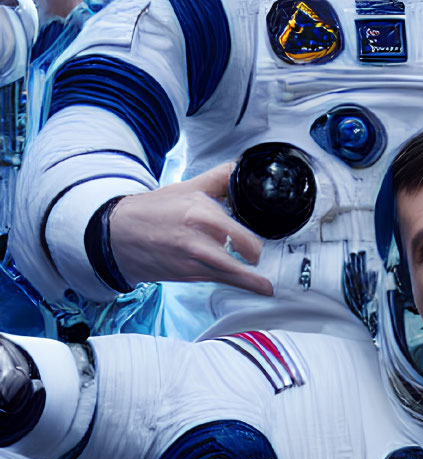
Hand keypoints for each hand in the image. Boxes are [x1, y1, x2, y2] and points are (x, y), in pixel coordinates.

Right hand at [108, 163, 272, 293]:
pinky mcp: (189, 275)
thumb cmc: (153, 210)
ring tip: (267, 287)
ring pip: (234, 272)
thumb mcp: (187, 187)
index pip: (240, 223)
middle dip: (256, 254)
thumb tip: (242, 169)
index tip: (261, 232)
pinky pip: (222, 281)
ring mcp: (194, 259)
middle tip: (257, 255)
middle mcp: (199, 237)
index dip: (254, 229)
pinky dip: (242, 284)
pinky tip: (258, 289)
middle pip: (245, 247)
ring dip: (253, 279)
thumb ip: (219, 179)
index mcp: (200, 211)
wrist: (118, 236)